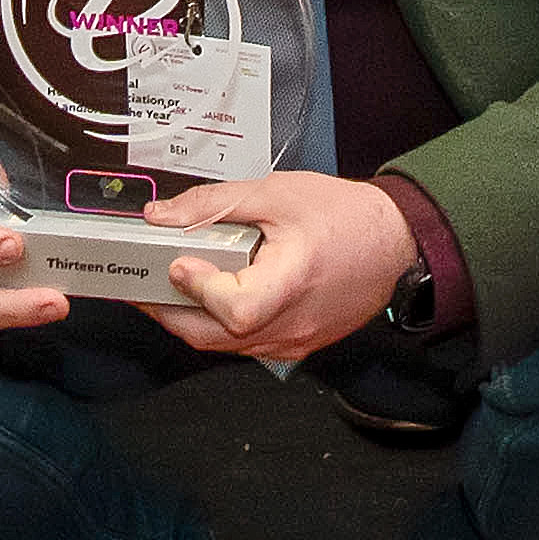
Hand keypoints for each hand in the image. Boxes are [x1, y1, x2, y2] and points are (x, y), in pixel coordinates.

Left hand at [146, 167, 416, 362]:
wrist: (394, 240)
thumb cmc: (346, 217)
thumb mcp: (275, 193)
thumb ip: (213, 204)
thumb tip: (163, 216)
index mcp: (291, 282)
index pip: (232, 308)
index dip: (198, 289)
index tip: (177, 263)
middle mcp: (291, 323)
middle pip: (214, 338)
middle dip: (170, 312)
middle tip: (144, 285)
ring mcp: (294, 341)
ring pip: (225, 346)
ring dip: (192, 320)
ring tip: (172, 287)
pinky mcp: (296, 344)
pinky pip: (245, 345)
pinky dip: (220, 326)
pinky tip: (211, 299)